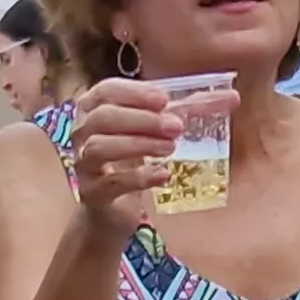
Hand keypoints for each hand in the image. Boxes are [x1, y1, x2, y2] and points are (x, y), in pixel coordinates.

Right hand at [63, 78, 183, 228]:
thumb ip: (178, 115)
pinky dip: (138, 177)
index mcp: (93, 110)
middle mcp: (82, 133)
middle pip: (103, 117)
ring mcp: (83, 164)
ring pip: (99, 146)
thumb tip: (217, 100)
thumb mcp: (150, 133)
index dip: (134, 92)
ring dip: (138, 144)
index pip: (106, 91)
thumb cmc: (129, 160)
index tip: (164, 99)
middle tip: (175, 127)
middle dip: (142, 119)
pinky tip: (162, 175)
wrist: (113, 208)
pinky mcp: (91, 193)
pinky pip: (110, 182)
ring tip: (169, 148)